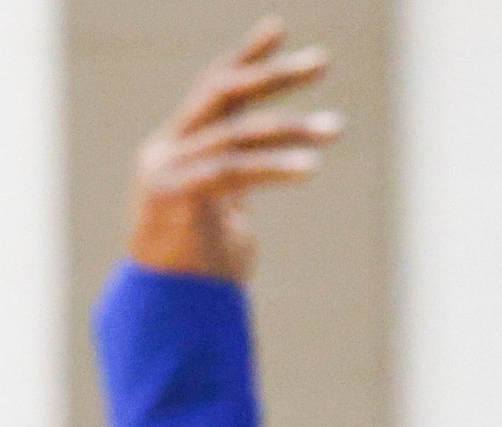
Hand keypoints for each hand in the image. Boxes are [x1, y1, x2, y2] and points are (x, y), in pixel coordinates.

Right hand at [126, 17, 342, 282]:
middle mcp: (165, 150)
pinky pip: (232, 170)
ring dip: (290, 128)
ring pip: (234, 132)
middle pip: (220, 93)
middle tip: (323, 62)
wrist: (168, 321)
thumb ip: (239, 176)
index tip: (279, 28)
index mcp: (176, 148)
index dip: (245, 56)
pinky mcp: (173, 197)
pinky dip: (274, 166)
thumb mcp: (226, 213)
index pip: (212, 89)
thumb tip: (276, 155)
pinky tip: (309, 165)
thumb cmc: (202, 275)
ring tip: (336, 127)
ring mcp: (164, 171)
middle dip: (273, 74)